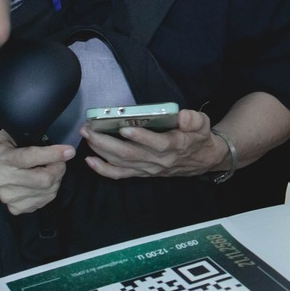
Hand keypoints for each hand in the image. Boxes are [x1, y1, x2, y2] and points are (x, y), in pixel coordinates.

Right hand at [0, 130, 72, 214]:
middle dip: (59, 168)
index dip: (53, 154)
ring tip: (50, 170)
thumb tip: (51, 137)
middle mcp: (2, 180)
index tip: (69, 151)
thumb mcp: (7, 134)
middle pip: (43, 180)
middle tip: (61, 160)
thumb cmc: (0, 149)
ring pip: (48, 191)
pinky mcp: (15, 208)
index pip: (30, 157)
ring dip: (56, 179)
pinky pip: (44, 201)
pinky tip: (43, 182)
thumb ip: (25, 134)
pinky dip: (50, 191)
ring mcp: (8, 197)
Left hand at [82, 109, 224, 179]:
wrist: (202, 160)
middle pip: (130, 154)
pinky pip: (120, 175)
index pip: (157, 144)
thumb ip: (194, 119)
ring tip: (86, 136)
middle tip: (89, 128)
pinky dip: (104, 170)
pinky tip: (90, 160)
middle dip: (106, 141)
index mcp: (175, 146)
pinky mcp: (142, 173)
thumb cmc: (198, 137)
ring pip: (121, 163)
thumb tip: (183, 116)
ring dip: (101, 150)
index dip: (140, 136)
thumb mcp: (203, 124)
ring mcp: (149, 169)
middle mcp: (159, 160)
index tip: (124, 126)